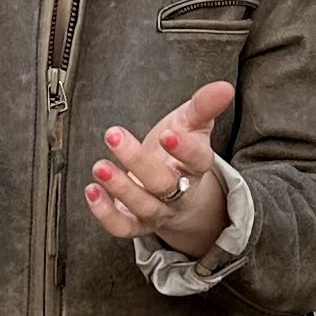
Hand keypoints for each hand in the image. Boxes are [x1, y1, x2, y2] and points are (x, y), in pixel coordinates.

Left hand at [83, 80, 236, 259]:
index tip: (168, 134)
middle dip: (138, 161)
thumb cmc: (180, 152)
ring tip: (99, 166)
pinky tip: (92, 190)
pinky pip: (123, 227)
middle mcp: (179, 192)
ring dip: (120, 187)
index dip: (185, 150)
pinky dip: (105, 214)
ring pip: (143, 205)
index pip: (198, 160)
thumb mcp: (192, 125)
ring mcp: (158, 211)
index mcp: (196, 167)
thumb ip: (204, 106)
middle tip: (114, 135)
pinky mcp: (136, 224)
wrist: (178, 193)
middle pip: (163, 183)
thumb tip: (224, 87)